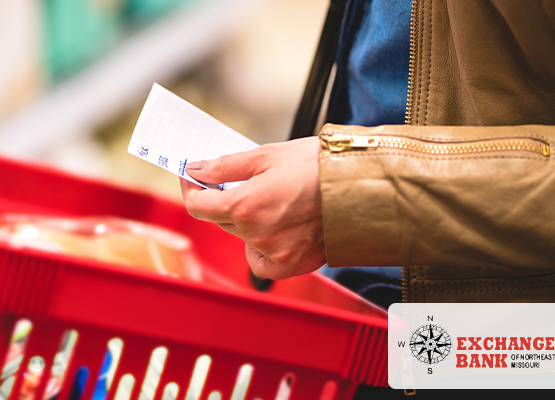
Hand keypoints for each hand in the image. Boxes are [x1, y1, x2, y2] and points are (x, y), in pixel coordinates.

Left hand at [180, 137, 324, 279]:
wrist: (364, 185)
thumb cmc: (319, 165)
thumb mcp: (266, 155)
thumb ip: (225, 166)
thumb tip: (196, 170)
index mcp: (245, 206)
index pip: (198, 206)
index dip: (191, 189)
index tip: (193, 177)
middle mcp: (256, 235)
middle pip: (219, 220)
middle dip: (221, 200)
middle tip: (236, 181)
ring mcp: (275, 253)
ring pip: (241, 238)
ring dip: (244, 221)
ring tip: (269, 201)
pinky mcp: (294, 265)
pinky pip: (261, 263)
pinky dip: (260, 249)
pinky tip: (273, 230)